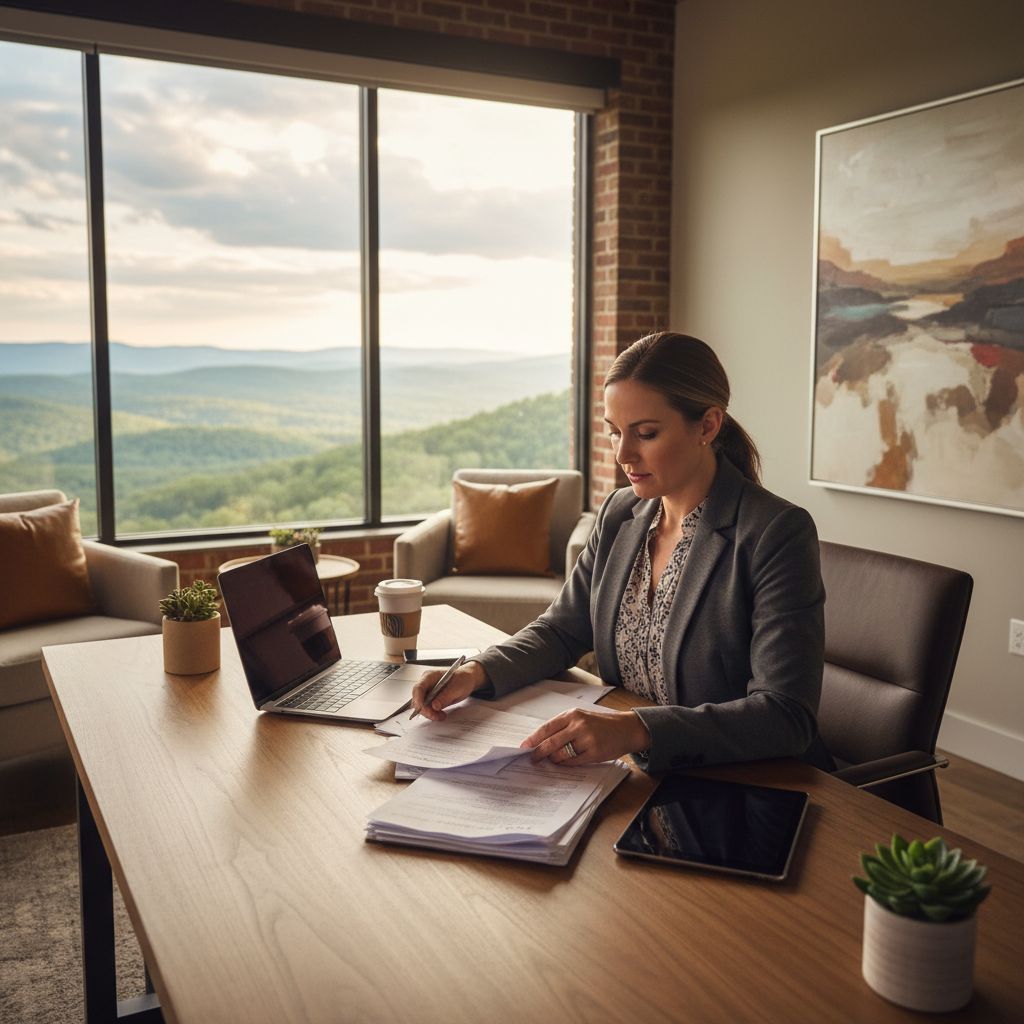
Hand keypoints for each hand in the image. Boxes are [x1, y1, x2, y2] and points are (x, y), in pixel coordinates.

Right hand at [410, 661, 489, 720]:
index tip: (423, 710)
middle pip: (417, 698)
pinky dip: (432, 713)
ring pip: (421, 705)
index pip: (418, 688)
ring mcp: (427, 690)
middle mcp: (425, 683)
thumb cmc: (462, 679)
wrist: (466, 679)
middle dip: (425, 710)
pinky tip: (440, 714)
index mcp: (430, 676)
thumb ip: (445, 696)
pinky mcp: (430, 697)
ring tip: (442, 716)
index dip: (418, 700)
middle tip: (436, 716)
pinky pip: (426, 707)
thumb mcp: (457, 687)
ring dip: (429, 713)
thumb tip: (434, 706)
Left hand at [521, 708, 649, 765]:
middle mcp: (578, 726)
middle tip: (532, 759)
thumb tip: (541, 741)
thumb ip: (563, 726)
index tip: (524, 747)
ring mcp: (586, 740)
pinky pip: (573, 762)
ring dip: (554, 759)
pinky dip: (566, 764)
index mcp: (572, 715)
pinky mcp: (594, 753)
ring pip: (560, 754)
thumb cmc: (600, 724)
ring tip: (553, 759)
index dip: (533, 739)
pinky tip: (565, 762)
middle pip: (550, 743)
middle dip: (538, 753)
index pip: (546, 728)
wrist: (626, 728)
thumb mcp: (581, 717)